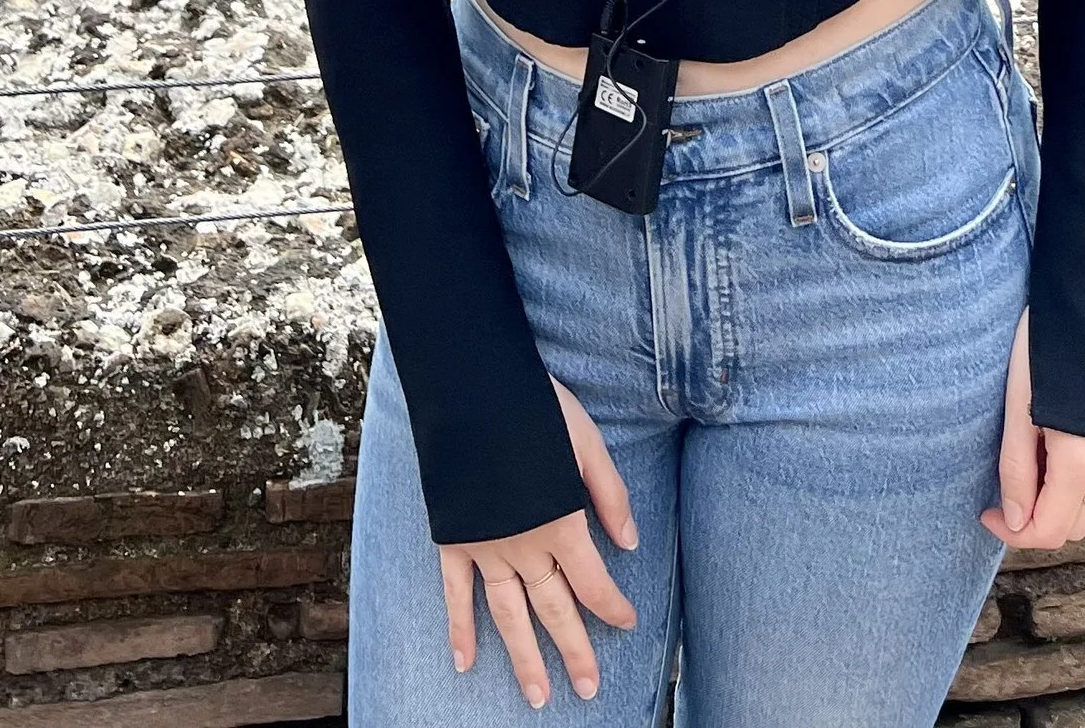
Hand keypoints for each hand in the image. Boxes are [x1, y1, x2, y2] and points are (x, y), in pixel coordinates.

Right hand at [441, 377, 638, 707]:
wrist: (471, 389)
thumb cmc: (535, 406)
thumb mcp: (586, 440)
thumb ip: (609, 494)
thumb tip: (631, 542)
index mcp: (560, 521)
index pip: (592, 581)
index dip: (612, 605)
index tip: (627, 623)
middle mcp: (523, 545)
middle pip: (553, 609)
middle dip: (574, 651)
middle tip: (588, 689)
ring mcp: (484, 546)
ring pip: (508, 614)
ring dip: (523, 657)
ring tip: (537, 696)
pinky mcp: (453, 539)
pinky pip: (456, 593)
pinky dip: (459, 628)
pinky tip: (465, 662)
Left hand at [980, 311, 1084, 552]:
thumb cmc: (1048, 345)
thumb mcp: (1019, 405)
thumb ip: (1017, 467)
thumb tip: (1014, 519)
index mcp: (1081, 461)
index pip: (1049, 531)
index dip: (1013, 532)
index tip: (986, 512)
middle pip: (1072, 527)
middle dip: (1035, 522)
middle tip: (1002, 491)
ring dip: (1054, 503)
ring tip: (1024, 464)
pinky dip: (1071, 483)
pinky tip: (1049, 450)